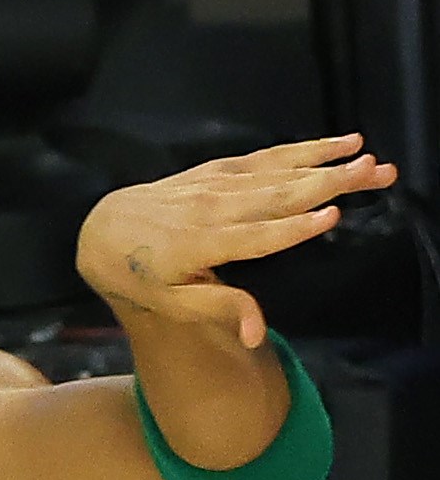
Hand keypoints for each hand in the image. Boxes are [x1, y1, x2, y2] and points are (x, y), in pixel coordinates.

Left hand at [76, 133, 397, 347]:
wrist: (103, 230)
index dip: (291, 229)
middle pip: (275, 196)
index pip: (253, 237)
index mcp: (199, 246)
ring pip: (276, 172)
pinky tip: (336, 143)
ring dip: (326, 162)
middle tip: (376, 174)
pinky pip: (263, 157)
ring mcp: (213, 185)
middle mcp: (209, 210)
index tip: (331, 216)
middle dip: (327, 184)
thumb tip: (258, 335)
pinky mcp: (216, 169)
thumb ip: (220, 309)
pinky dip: (300, 149)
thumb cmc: (141, 276)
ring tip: (368, 157)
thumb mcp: (172, 303)